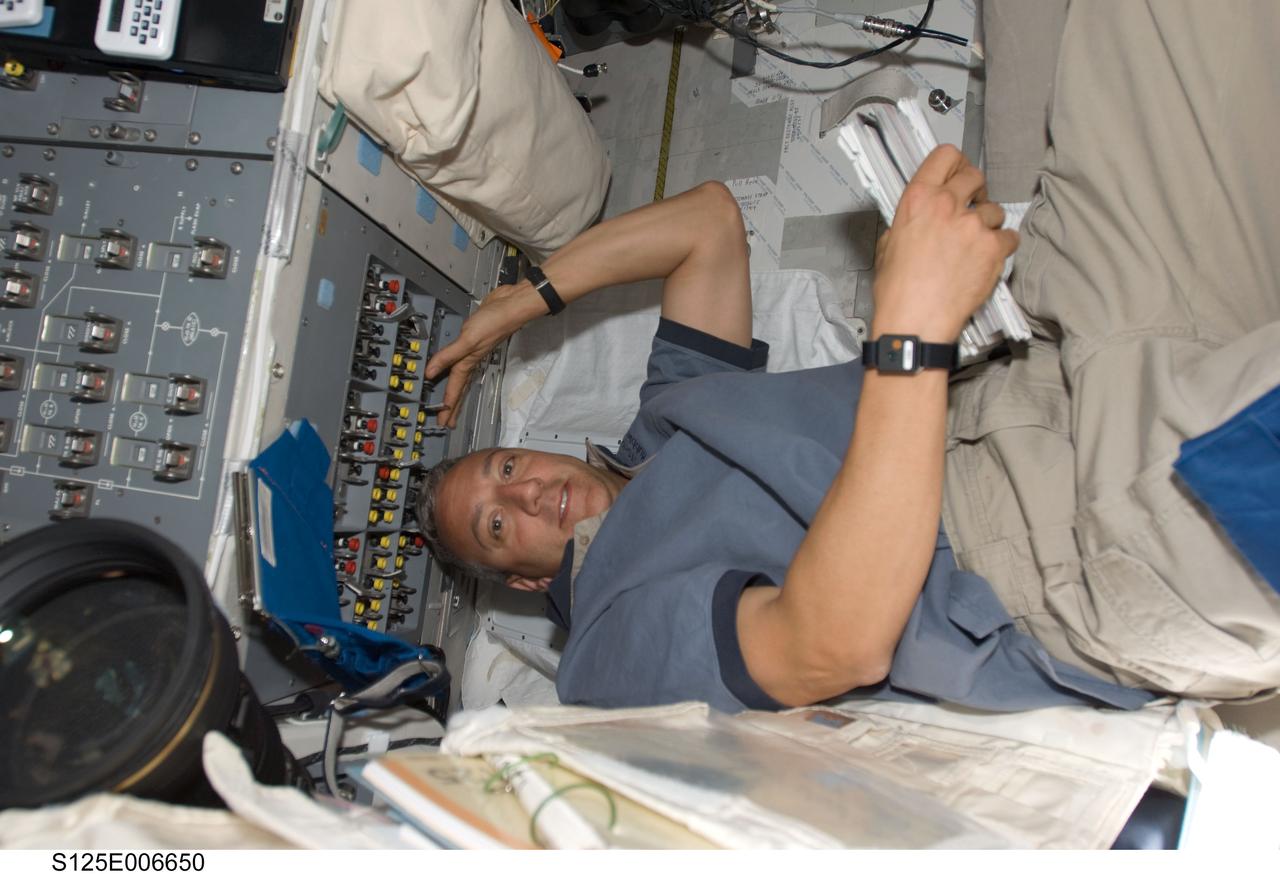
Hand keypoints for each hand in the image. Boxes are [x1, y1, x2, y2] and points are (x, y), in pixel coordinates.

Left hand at [424, 282, 542, 427]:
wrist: (511, 305)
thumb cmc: (496, 322)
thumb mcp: (468, 339)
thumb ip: (448, 355)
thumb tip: (430, 371)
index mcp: (468, 362)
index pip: (455, 388)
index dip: (447, 405)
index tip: (442, 421)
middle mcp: (471, 359)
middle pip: (459, 387)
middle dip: (453, 405)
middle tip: (447, 420)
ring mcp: (473, 349)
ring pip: (461, 375)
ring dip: (456, 389)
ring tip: (450, 401)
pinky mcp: (474, 337)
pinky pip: (461, 358)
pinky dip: (455, 366)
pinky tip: (455, 364)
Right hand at [871, 145, 1018, 340]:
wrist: (916, 321)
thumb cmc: (898, 291)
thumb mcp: (888, 244)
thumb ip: (909, 222)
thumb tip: (922, 220)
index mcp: (918, 199)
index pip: (945, 156)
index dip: (955, 163)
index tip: (958, 173)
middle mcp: (947, 205)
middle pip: (975, 177)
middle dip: (976, 191)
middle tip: (972, 207)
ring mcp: (973, 225)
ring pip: (995, 210)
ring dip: (988, 225)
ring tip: (974, 247)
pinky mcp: (993, 248)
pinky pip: (1009, 237)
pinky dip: (1001, 248)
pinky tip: (985, 262)